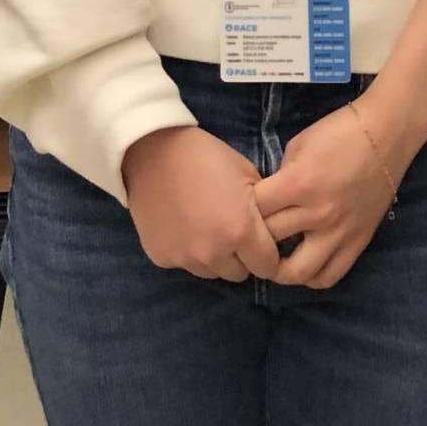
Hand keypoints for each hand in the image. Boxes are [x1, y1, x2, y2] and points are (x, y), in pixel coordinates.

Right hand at [122, 126, 279, 283]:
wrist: (155, 152)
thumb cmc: (206, 157)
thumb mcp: (246, 173)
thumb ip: (262, 208)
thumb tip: (271, 227)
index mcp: (241, 232)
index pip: (268, 266)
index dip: (268, 253)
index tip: (262, 241)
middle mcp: (214, 254)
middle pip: (240, 273)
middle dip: (242, 256)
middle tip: (232, 229)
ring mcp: (185, 259)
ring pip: (212, 271)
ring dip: (215, 256)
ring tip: (206, 225)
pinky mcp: (163, 258)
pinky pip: (186, 263)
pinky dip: (188, 250)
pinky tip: (183, 224)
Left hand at [251, 97, 406, 289]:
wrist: (386, 134)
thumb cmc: (339, 132)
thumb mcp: (298, 145)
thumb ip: (281, 176)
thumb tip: (269, 201)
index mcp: (299, 183)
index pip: (256, 209)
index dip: (243, 207)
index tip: (240, 206)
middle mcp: (318, 213)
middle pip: (270, 241)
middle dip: (254, 237)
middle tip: (249, 235)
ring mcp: (340, 232)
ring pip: (298, 272)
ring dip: (279, 269)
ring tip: (272, 259)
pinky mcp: (358, 243)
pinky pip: (330, 276)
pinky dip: (311, 277)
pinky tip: (302, 265)